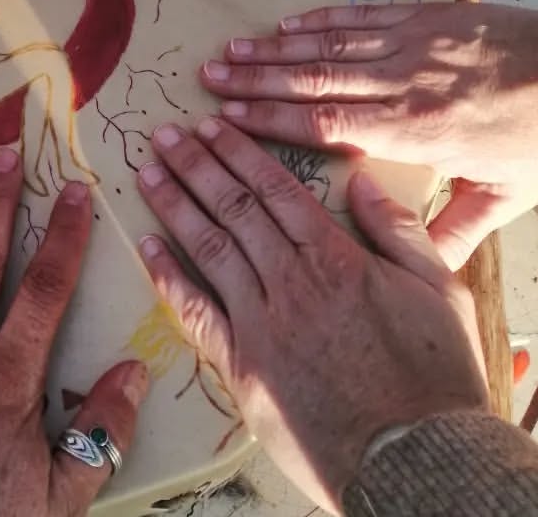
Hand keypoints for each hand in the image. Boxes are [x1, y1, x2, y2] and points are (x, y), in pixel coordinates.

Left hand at [135, 118, 487, 512]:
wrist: (418, 461)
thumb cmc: (436, 380)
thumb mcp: (441, 292)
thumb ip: (399, 231)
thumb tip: (362, 183)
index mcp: (335, 257)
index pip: (274, 189)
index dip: (238, 152)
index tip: (211, 126)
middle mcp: (290, 281)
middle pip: (234, 207)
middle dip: (196, 165)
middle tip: (165, 135)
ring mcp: (260, 322)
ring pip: (209, 247)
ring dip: (175, 204)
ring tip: (148, 172)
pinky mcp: (241, 364)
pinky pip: (195, 311)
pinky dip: (167, 275)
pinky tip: (146, 245)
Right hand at [200, 2, 537, 268]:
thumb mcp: (505, 195)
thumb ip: (451, 230)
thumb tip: (414, 272)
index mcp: (415, 132)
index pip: (325, 124)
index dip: (271, 119)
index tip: (229, 117)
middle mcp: (402, 85)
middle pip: (312, 80)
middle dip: (255, 79)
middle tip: (208, 77)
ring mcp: (412, 44)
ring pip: (328, 46)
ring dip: (275, 47)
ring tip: (231, 49)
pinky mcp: (426, 16)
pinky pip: (360, 17)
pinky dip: (320, 19)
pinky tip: (287, 23)